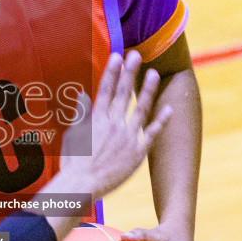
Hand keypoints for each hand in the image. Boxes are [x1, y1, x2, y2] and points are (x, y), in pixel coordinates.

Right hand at [56, 50, 170, 202]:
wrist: (82, 185)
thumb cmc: (73, 163)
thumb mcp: (72, 135)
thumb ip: (81, 115)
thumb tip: (84, 97)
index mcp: (95, 119)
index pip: (105, 89)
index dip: (112, 72)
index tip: (117, 56)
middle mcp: (113, 123)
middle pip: (122, 93)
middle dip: (129, 72)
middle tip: (136, 55)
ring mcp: (127, 137)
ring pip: (140, 108)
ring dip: (147, 90)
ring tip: (153, 73)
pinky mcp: (137, 152)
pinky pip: (151, 134)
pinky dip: (160, 121)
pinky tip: (169, 109)